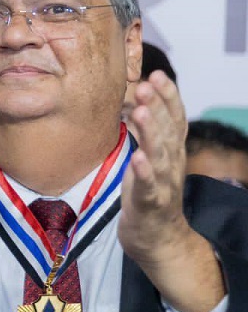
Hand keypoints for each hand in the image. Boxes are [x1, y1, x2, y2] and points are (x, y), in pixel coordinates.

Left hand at [120, 72, 192, 263]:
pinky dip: (145, 171)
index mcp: (171, 151)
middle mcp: (172, 163)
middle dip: (158, 106)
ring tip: (142, 111)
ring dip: (152, 131)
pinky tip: (138, 157)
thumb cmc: (148, 192)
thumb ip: (146, 132)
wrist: (157, 237)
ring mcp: (163, 183)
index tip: (157, 74)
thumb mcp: (148, 158)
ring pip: (160, 154)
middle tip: (146, 83)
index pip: (174, 118)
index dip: (168, 96)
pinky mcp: (150, 203)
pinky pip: (148, 185)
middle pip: (168, 130)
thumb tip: (136, 102)